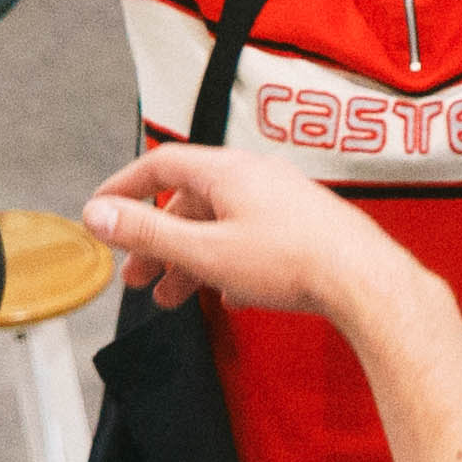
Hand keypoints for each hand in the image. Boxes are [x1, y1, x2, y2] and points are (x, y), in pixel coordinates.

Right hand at [79, 142, 432, 334]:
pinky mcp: (302, 225)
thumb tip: (98, 214)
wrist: (363, 280)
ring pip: (220, 224)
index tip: (103, 210)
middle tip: (137, 275)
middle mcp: (255, 176)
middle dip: (157, 241)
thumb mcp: (204, 251)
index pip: (160, 164)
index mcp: (226, 171)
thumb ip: (147, 233)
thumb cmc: (292, 261)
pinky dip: (227, 262)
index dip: (125, 187)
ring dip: (191, 258)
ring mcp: (281, 199)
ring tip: (176, 296)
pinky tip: (227, 293)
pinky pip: (251, 237)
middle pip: (189, 201)